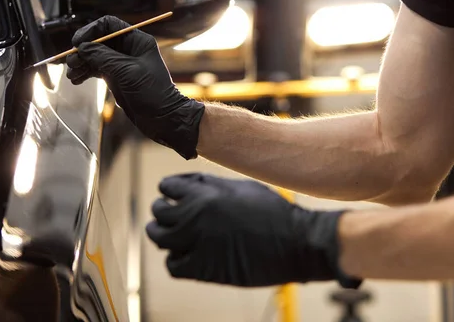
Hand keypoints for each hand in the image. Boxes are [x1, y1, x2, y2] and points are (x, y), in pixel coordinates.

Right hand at [66, 16, 204, 159]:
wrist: (162, 118)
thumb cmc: (152, 92)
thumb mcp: (126, 71)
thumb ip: (103, 57)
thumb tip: (83, 47)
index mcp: (137, 41)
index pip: (109, 25)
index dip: (91, 31)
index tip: (78, 42)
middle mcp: (129, 49)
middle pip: (99, 41)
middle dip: (83, 50)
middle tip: (72, 62)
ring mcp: (122, 64)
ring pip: (95, 56)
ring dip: (81, 63)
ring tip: (72, 74)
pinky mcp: (117, 77)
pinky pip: (96, 70)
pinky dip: (85, 73)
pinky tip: (76, 80)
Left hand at [146, 173, 361, 287]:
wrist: (293, 242)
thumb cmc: (273, 211)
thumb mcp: (242, 186)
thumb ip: (211, 184)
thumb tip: (189, 185)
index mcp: (204, 192)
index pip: (167, 187)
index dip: (170, 190)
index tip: (173, 196)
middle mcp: (194, 215)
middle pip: (160, 212)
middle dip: (162, 212)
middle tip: (169, 215)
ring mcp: (196, 242)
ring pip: (160, 238)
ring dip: (162, 234)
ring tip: (170, 235)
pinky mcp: (204, 268)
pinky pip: (173, 265)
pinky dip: (174, 260)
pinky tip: (184, 255)